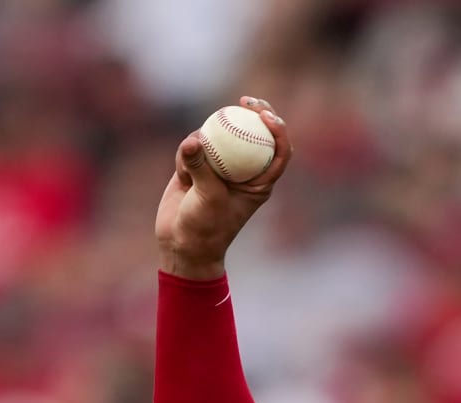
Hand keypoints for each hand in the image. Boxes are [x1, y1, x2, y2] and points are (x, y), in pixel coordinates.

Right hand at [155, 96, 291, 278]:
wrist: (181, 243)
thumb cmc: (205, 228)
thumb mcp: (207, 198)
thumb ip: (201, 168)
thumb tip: (194, 141)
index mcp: (260, 182)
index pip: (279, 151)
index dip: (277, 129)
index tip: (264, 115)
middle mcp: (244, 171)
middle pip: (255, 134)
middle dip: (254, 113)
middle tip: (245, 101)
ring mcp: (221, 166)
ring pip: (219, 137)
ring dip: (206, 140)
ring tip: (192, 166)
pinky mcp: (198, 165)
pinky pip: (193, 147)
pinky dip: (185, 155)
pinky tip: (181, 175)